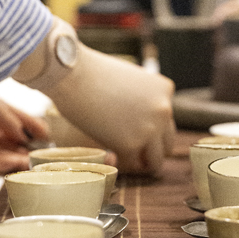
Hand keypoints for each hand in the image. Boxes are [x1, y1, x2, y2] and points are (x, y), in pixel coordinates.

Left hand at [0, 53, 48, 172]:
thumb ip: (0, 113)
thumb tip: (21, 131)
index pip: (14, 118)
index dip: (31, 127)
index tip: (47, 135)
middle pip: (6, 138)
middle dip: (23, 147)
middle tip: (39, 155)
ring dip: (10, 157)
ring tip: (27, 162)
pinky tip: (7, 163)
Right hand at [50, 46, 174, 174]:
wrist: (71, 74)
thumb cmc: (91, 73)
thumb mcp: (129, 79)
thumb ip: (141, 99)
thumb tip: (138, 121)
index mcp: (165, 90)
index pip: (166, 120)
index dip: (148, 129)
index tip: (131, 130)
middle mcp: (164, 110)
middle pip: (167, 143)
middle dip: (150, 150)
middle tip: (130, 151)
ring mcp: (150, 128)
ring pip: (156, 160)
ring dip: (140, 162)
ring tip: (121, 159)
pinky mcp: (131, 144)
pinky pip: (131, 164)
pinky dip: (120, 162)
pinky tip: (107, 154)